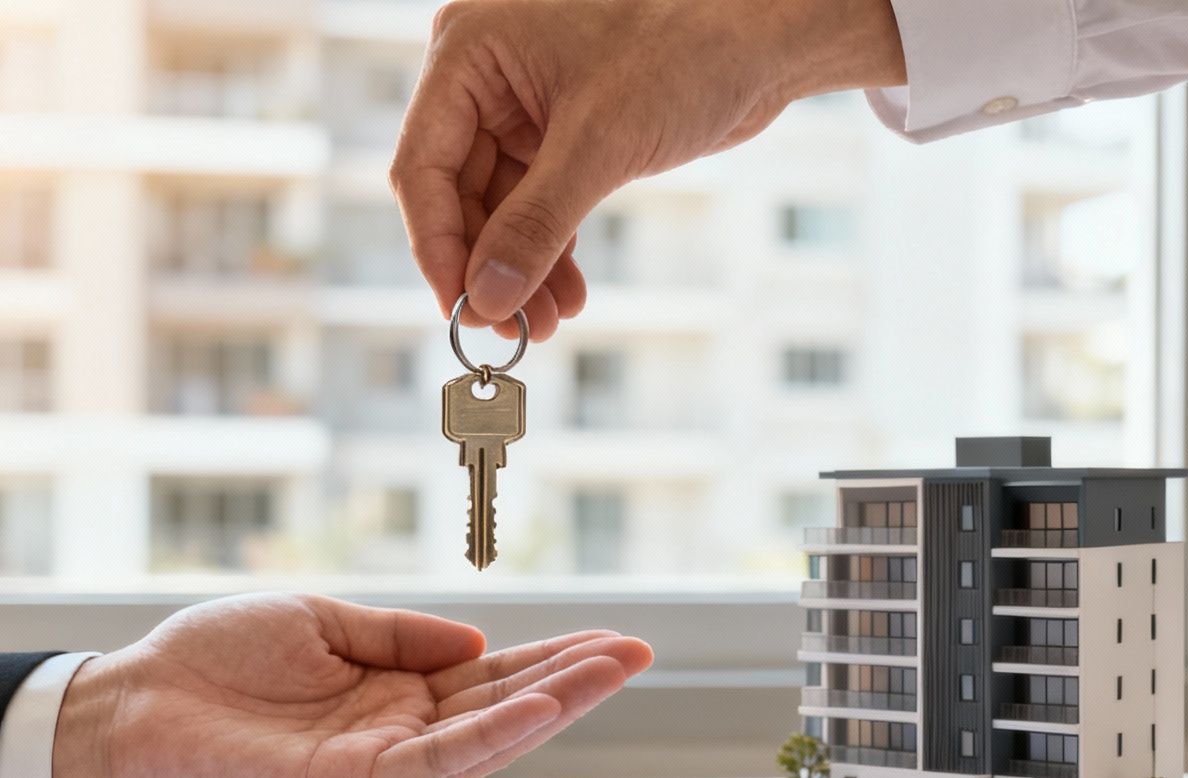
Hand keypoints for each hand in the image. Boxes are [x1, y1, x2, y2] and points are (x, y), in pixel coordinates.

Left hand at [50, 594, 652, 777]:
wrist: (132, 701)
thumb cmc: (212, 662)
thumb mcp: (321, 620)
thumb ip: (399, 634)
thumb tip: (475, 640)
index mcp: (392, 695)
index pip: (489, 678)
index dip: (550, 658)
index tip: (610, 637)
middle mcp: (396, 737)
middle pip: (503, 708)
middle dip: (574, 681)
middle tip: (640, 651)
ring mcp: (378, 767)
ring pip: (485, 739)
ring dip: (553, 706)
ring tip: (613, 670)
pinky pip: (436, 763)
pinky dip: (492, 736)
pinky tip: (539, 707)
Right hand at [390, 0, 905, 337]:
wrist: (763, 37)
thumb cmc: (685, 50)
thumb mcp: (600, 144)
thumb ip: (535, 225)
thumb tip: (487, 298)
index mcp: (468, 51)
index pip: (424, 166)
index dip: (438, 248)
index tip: (463, 310)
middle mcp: (485, 75)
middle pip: (457, 195)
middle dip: (488, 267)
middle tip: (512, 329)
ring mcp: (522, 105)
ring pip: (499, 208)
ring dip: (520, 269)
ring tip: (546, 323)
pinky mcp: (562, 131)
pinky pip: (536, 203)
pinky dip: (549, 249)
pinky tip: (565, 294)